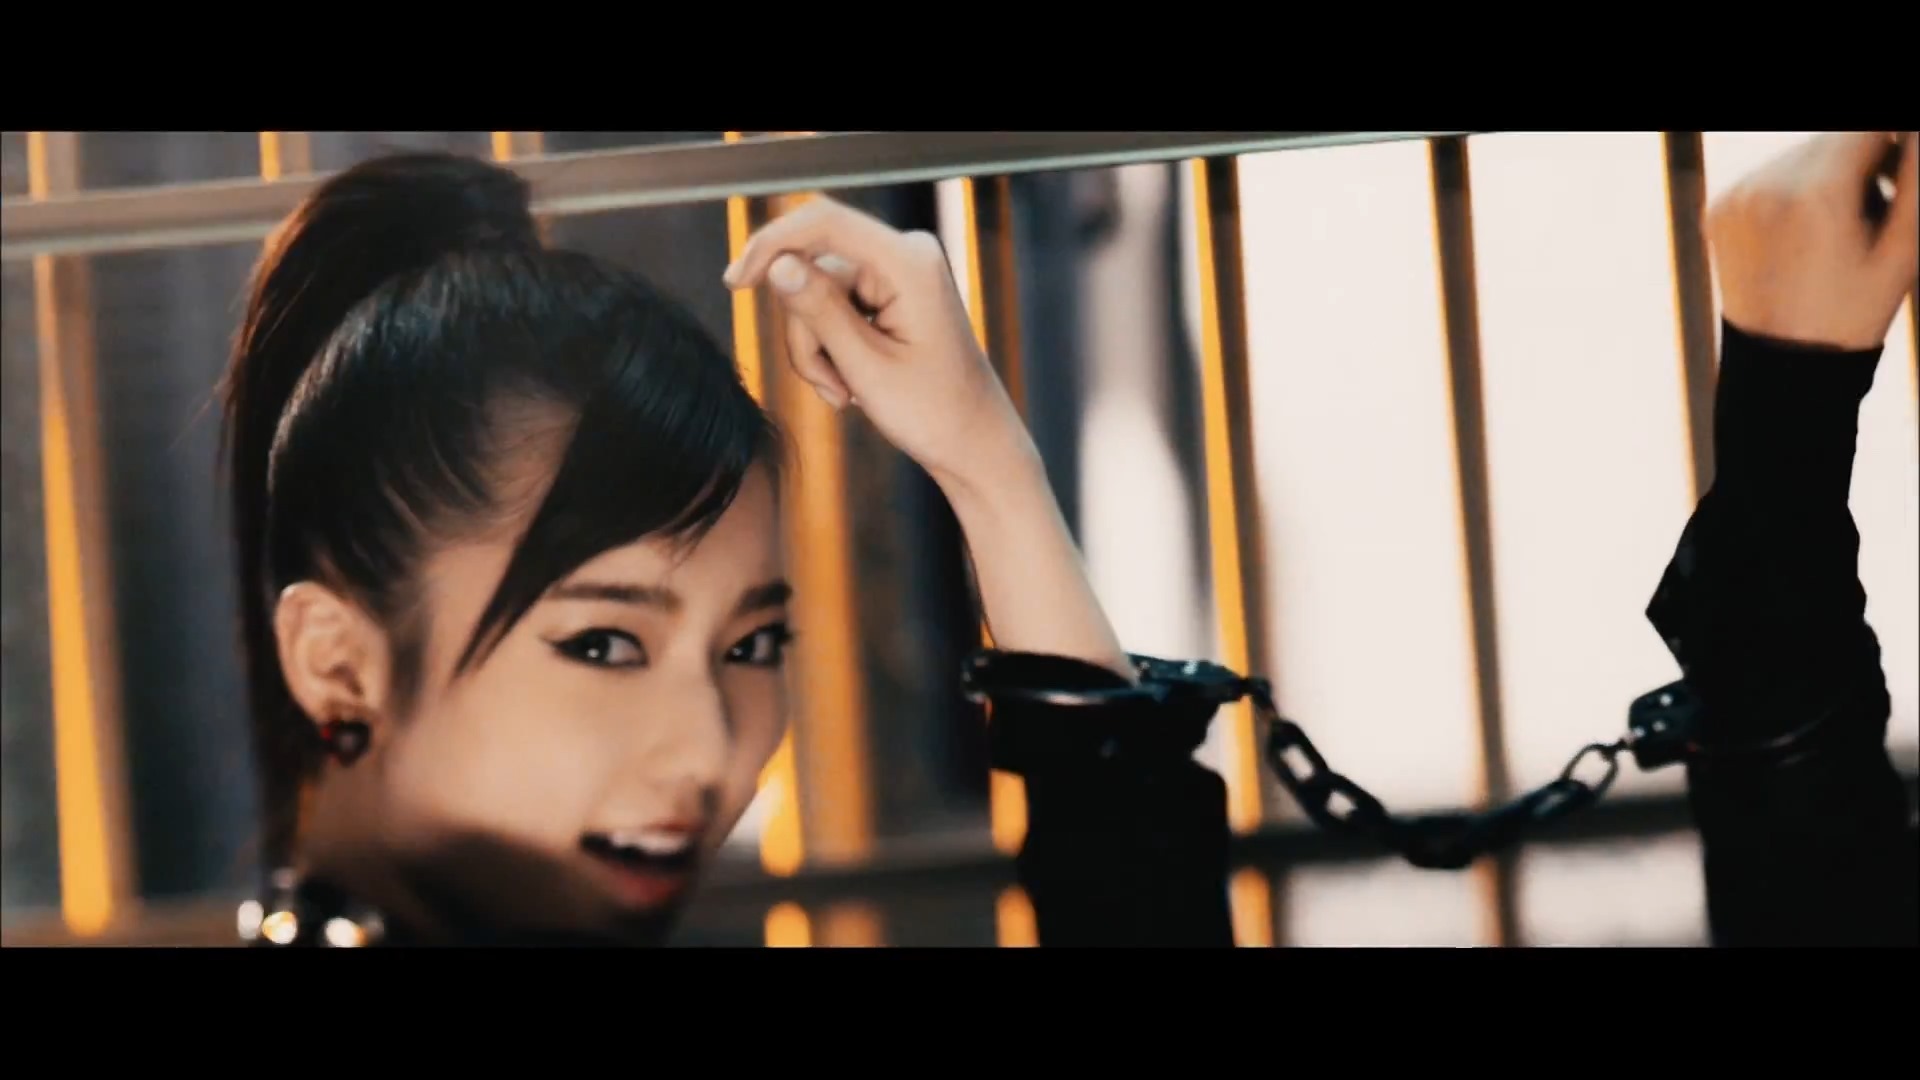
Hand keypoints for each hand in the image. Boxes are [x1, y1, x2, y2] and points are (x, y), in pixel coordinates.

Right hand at [723, 197, 1029, 490]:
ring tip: (845, 394)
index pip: (823, 223)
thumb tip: (778, 264)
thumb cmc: (933, 412)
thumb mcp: (865, 367)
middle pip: (814, 269)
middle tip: (829, 386)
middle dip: (807, 331)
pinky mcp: (891, 291)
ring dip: (818, 350)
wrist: (974, 442)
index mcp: (909, 263)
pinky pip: (836, 307)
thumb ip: (819, 311)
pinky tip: (853, 384)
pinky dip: (832, 349)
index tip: (734, 284)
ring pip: (817, 296)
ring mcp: (899, 272)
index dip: (770, 244)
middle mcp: (906, 255)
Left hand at [1706, 132, 1916, 351]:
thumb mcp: (1904, 247)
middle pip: (1832, 139)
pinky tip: (1806, 234)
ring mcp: (1736, 197)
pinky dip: (1793, 191)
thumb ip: (1915, 177)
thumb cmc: (1855, 312)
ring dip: (1829, 174)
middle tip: (1881, 204)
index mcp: (1815, 195)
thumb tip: (1915, 136)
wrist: (1783, 362)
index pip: (1865, 130)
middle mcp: (1766, 187)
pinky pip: (1768, 178)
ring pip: (1800, 156)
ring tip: (1841, 228)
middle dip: (1863, 159)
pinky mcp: (1719, 209)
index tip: (1900, 175)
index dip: (1894, 145)